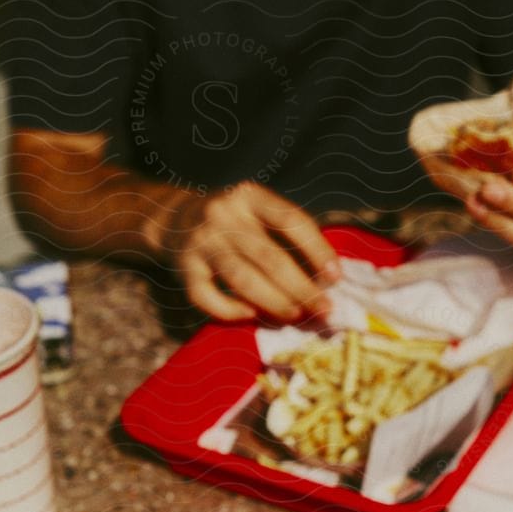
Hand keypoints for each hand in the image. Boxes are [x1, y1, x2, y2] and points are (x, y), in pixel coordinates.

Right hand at [162, 183, 341, 322]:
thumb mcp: (258, 213)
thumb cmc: (235, 222)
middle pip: (269, 257)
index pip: (290, 219)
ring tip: (296, 315)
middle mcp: (223, 215)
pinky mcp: (184, 268)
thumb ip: (288, 237)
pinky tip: (251, 315)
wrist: (176, 218)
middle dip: (301, 288)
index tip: (336, 276)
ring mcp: (201, 242)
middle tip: (323, 309)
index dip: (316, 249)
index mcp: (250, 196)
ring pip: (242, 279)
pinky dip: (230, 311)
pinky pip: (208, 298)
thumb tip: (326, 279)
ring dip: (274, 302)